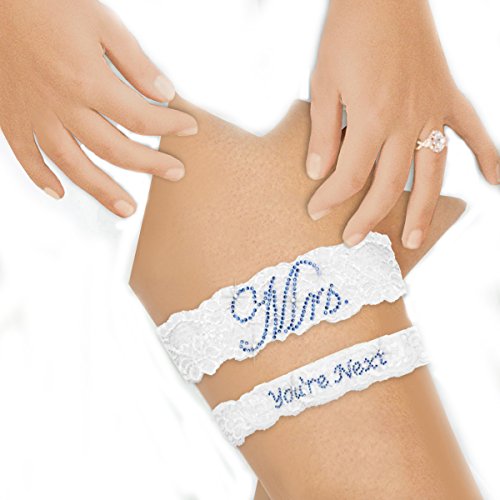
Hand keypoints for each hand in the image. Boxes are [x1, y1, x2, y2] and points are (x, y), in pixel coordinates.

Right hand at [0, 0, 197, 216]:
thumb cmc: (48, 1)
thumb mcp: (101, 22)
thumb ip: (135, 63)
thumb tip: (165, 94)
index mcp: (88, 82)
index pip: (141, 119)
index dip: (171, 126)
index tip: (190, 128)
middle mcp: (62, 107)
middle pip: (114, 150)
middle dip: (150, 165)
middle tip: (175, 173)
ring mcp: (34, 116)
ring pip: (74, 165)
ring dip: (103, 191)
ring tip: (127, 209)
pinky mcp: (10, 116)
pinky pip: (25, 156)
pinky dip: (41, 178)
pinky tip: (60, 193)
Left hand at [306, 0, 498, 248]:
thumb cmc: (349, 33)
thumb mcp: (323, 83)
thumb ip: (323, 133)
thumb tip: (317, 172)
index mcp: (372, 120)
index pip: (349, 176)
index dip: (330, 198)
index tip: (314, 210)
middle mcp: (407, 123)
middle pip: (390, 186)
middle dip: (369, 218)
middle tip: (354, 241)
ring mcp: (433, 111)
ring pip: (432, 173)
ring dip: (423, 210)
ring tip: (413, 239)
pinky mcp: (448, 96)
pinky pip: (472, 131)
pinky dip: (487, 155)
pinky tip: (494, 180)